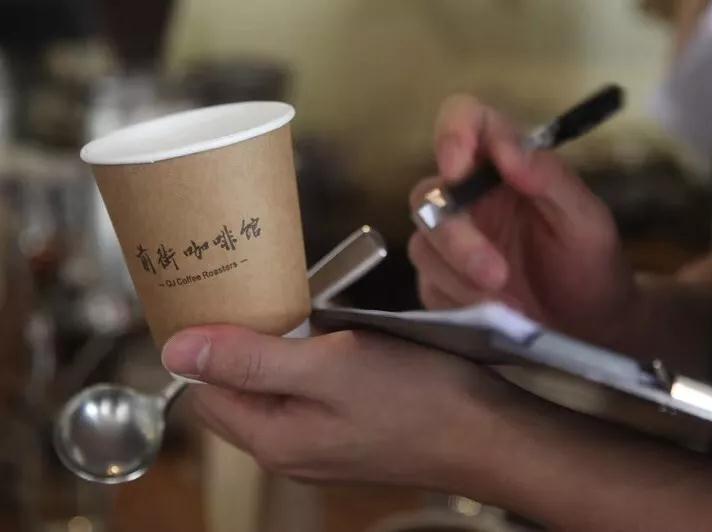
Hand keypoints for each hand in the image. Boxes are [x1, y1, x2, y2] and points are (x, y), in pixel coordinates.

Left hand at [161, 326, 534, 488]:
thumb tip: (176, 351)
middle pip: (238, 391)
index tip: (226, 300)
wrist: (489, 433)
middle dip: (245, 344)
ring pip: (274, 390)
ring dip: (280, 349)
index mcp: (273, 439)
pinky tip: (335, 340)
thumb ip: (250, 358)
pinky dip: (310, 364)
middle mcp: (289, 451)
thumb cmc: (417, 399)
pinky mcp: (347, 434)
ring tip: (305, 315)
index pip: (204, 391)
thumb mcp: (329, 366)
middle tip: (270, 301)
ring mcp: (320, 446)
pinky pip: (307, 395)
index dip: (207, 344)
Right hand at [409, 94, 639, 345]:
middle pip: (429, 196)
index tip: (458, 167)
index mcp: (502, 166)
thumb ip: (549, 176)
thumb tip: (507, 146)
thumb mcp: (585, 219)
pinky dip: (459, 303)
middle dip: (458, 239)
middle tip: (497, 275)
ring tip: (511, 307)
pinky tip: (494, 315)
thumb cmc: (591, 265)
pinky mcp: (440, 283)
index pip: (465, 121)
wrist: (589, 331)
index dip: (453, 133)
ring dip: (462, 279)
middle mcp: (468, 197)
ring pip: (423, 245)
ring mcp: (449, 242)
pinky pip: (428, 286)